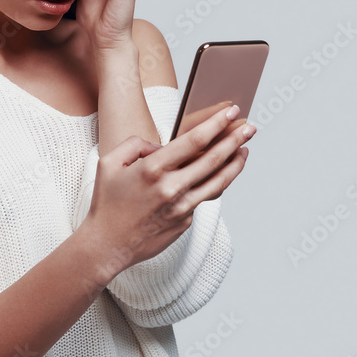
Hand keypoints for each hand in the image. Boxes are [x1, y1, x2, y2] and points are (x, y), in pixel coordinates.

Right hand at [79, 103, 254, 278]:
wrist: (107, 244)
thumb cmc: (106, 203)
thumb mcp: (109, 163)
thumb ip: (135, 144)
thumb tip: (161, 145)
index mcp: (152, 169)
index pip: (194, 140)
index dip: (216, 124)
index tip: (230, 113)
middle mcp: (171, 188)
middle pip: (214, 159)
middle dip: (235, 139)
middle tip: (249, 126)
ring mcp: (181, 207)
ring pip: (218, 182)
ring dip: (236, 163)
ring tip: (246, 149)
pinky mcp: (185, 221)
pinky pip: (204, 198)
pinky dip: (216, 184)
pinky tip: (222, 173)